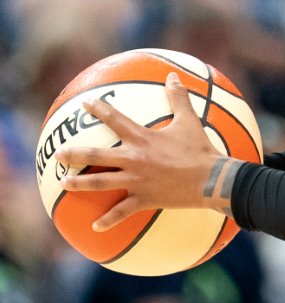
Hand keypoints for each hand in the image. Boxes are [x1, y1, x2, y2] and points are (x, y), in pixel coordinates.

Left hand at [55, 73, 241, 231]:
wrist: (209, 179)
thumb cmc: (199, 148)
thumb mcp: (189, 119)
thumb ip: (178, 97)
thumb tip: (173, 75)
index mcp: (143, 139)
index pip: (116, 120)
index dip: (99, 109)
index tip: (84, 104)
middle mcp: (134, 159)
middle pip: (97, 156)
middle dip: (75, 154)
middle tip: (58, 154)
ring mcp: (136, 181)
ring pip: (102, 183)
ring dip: (80, 184)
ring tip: (64, 184)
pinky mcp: (143, 199)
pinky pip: (121, 212)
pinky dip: (108, 220)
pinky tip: (95, 226)